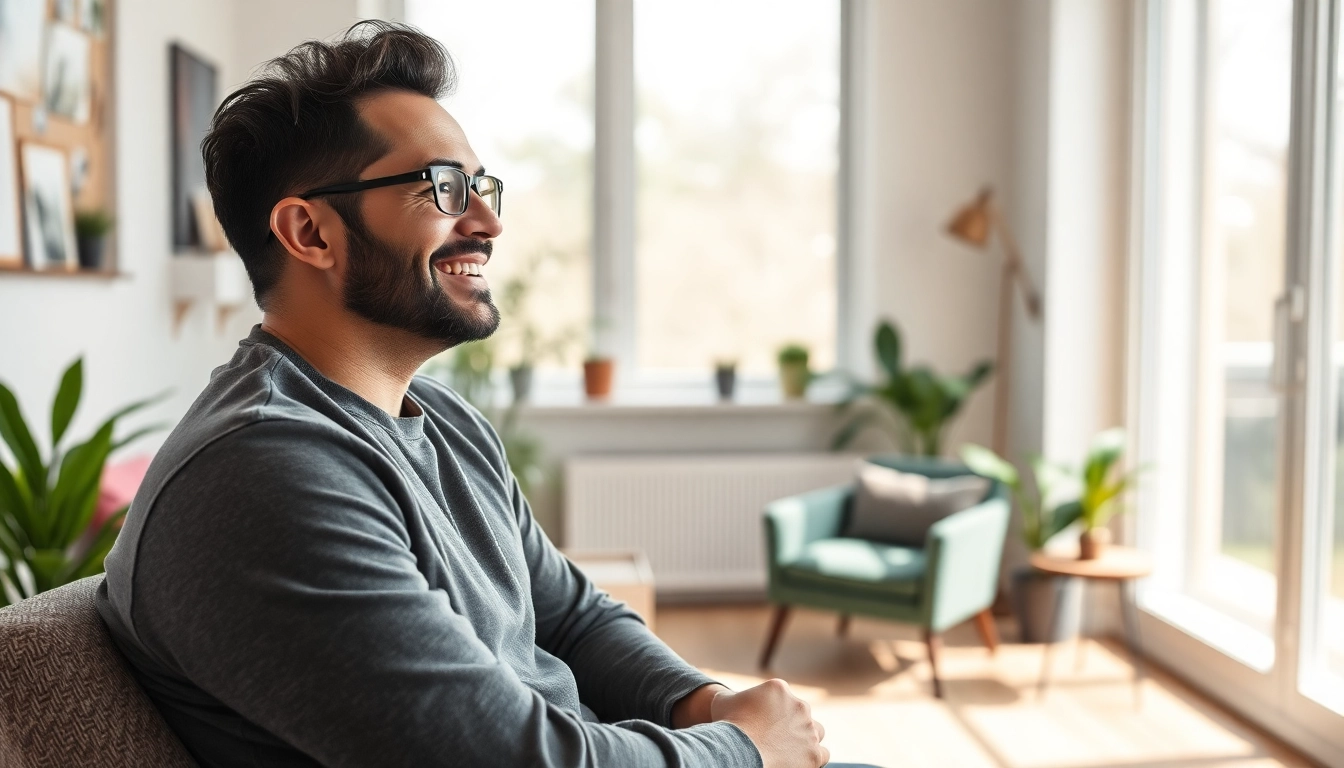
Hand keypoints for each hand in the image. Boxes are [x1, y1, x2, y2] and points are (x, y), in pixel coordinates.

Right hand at [709, 679, 827, 767]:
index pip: (784, 698)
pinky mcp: (814, 753)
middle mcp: (799, 705)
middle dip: (791, 725)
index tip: (764, 725)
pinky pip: (822, 754)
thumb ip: (729, 695)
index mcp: (779, 689)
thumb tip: (727, 697)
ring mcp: (809, 729)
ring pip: (816, 732)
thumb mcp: (723, 702)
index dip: (775, 713)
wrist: (739, 749)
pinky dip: (813, 758)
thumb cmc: (728, 726)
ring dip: (806, 739)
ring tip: (790, 752)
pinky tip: (798, 762)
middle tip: (775, 739)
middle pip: (802, 714)